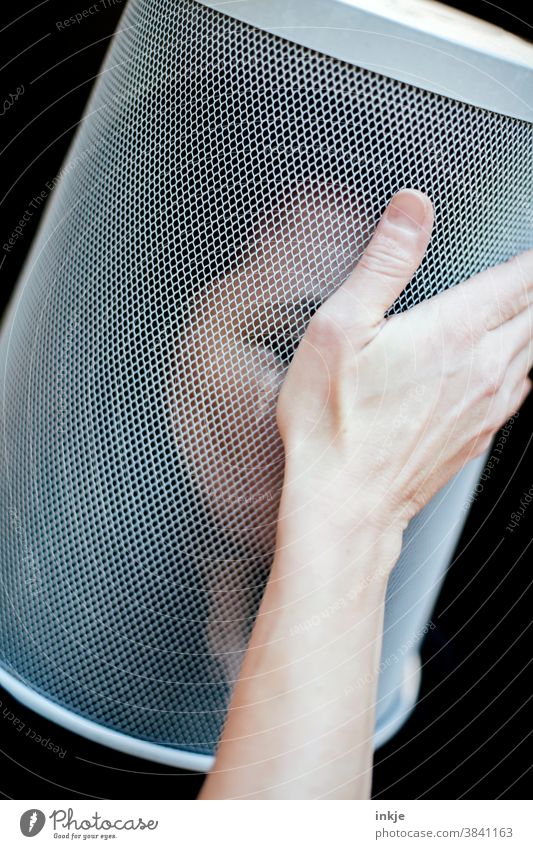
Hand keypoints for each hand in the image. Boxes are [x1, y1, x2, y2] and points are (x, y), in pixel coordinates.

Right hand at [277, 189, 532, 548]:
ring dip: (531, 321)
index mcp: (454, 331)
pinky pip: (523, 385)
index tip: (523, 246)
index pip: (520, 275)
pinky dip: (524, 361)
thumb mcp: (341, 328)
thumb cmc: (335, 426)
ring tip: (520, 306)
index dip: (526, 255)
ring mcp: (488, 402)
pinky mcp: (482, 431)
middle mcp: (484, 366)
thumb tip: (413, 209)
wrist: (346, 503)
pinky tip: (509, 360)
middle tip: (520, 274)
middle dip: (530, 286)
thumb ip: (385, 262)